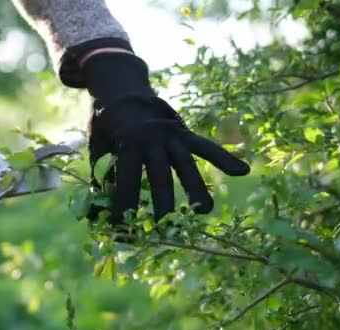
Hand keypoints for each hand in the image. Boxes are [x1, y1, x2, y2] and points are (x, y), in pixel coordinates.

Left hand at [84, 53, 249, 221]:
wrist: (122, 90)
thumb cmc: (106, 124)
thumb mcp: (97, 146)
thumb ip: (101, 175)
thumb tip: (101, 208)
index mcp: (128, 142)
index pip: (127, 180)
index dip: (124, 205)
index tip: (120, 227)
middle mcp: (153, 138)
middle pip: (161, 177)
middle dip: (163, 205)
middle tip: (164, 229)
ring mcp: (171, 134)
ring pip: (187, 165)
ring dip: (196, 189)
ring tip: (204, 211)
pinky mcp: (184, 132)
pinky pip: (205, 146)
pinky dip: (223, 157)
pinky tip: (242, 171)